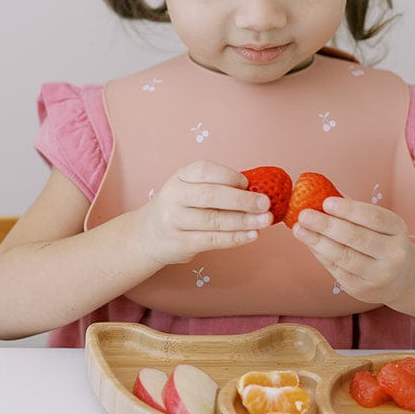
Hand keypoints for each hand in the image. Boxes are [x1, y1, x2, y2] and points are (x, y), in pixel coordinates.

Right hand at [135, 161, 273, 267]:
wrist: (149, 235)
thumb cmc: (181, 207)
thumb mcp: (191, 189)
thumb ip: (218, 187)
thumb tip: (258, 191)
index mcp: (181, 176)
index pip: (206, 171)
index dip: (230, 176)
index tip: (250, 184)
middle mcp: (175, 196)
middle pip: (211, 196)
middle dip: (242, 200)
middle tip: (265, 203)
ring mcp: (175, 220)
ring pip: (214, 220)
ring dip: (243, 221)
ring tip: (265, 221)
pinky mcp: (181, 242)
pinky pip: (212, 240)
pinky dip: (235, 238)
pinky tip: (252, 235)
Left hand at [291, 198, 414, 304]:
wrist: (402, 278)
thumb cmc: (382, 241)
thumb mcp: (378, 224)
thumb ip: (352, 209)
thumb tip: (319, 191)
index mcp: (398, 230)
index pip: (374, 218)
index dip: (349, 210)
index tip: (326, 202)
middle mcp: (393, 254)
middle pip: (357, 238)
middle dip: (327, 225)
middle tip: (304, 215)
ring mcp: (378, 275)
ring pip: (344, 256)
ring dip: (317, 241)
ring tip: (298, 228)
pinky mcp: (362, 289)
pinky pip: (336, 269)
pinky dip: (320, 254)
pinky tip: (309, 242)